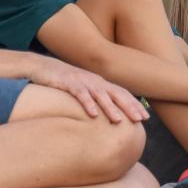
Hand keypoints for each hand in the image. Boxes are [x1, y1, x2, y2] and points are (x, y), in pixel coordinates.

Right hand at [30, 58, 148, 123]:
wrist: (42, 67)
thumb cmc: (64, 82)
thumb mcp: (83, 89)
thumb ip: (95, 98)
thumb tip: (106, 116)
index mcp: (100, 83)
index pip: (122, 94)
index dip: (134, 104)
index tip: (145, 118)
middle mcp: (95, 81)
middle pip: (116, 93)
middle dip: (129, 106)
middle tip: (140, 120)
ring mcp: (82, 81)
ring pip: (100, 95)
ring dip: (110, 108)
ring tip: (118, 121)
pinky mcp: (68, 83)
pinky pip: (80, 94)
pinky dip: (87, 103)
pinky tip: (92, 115)